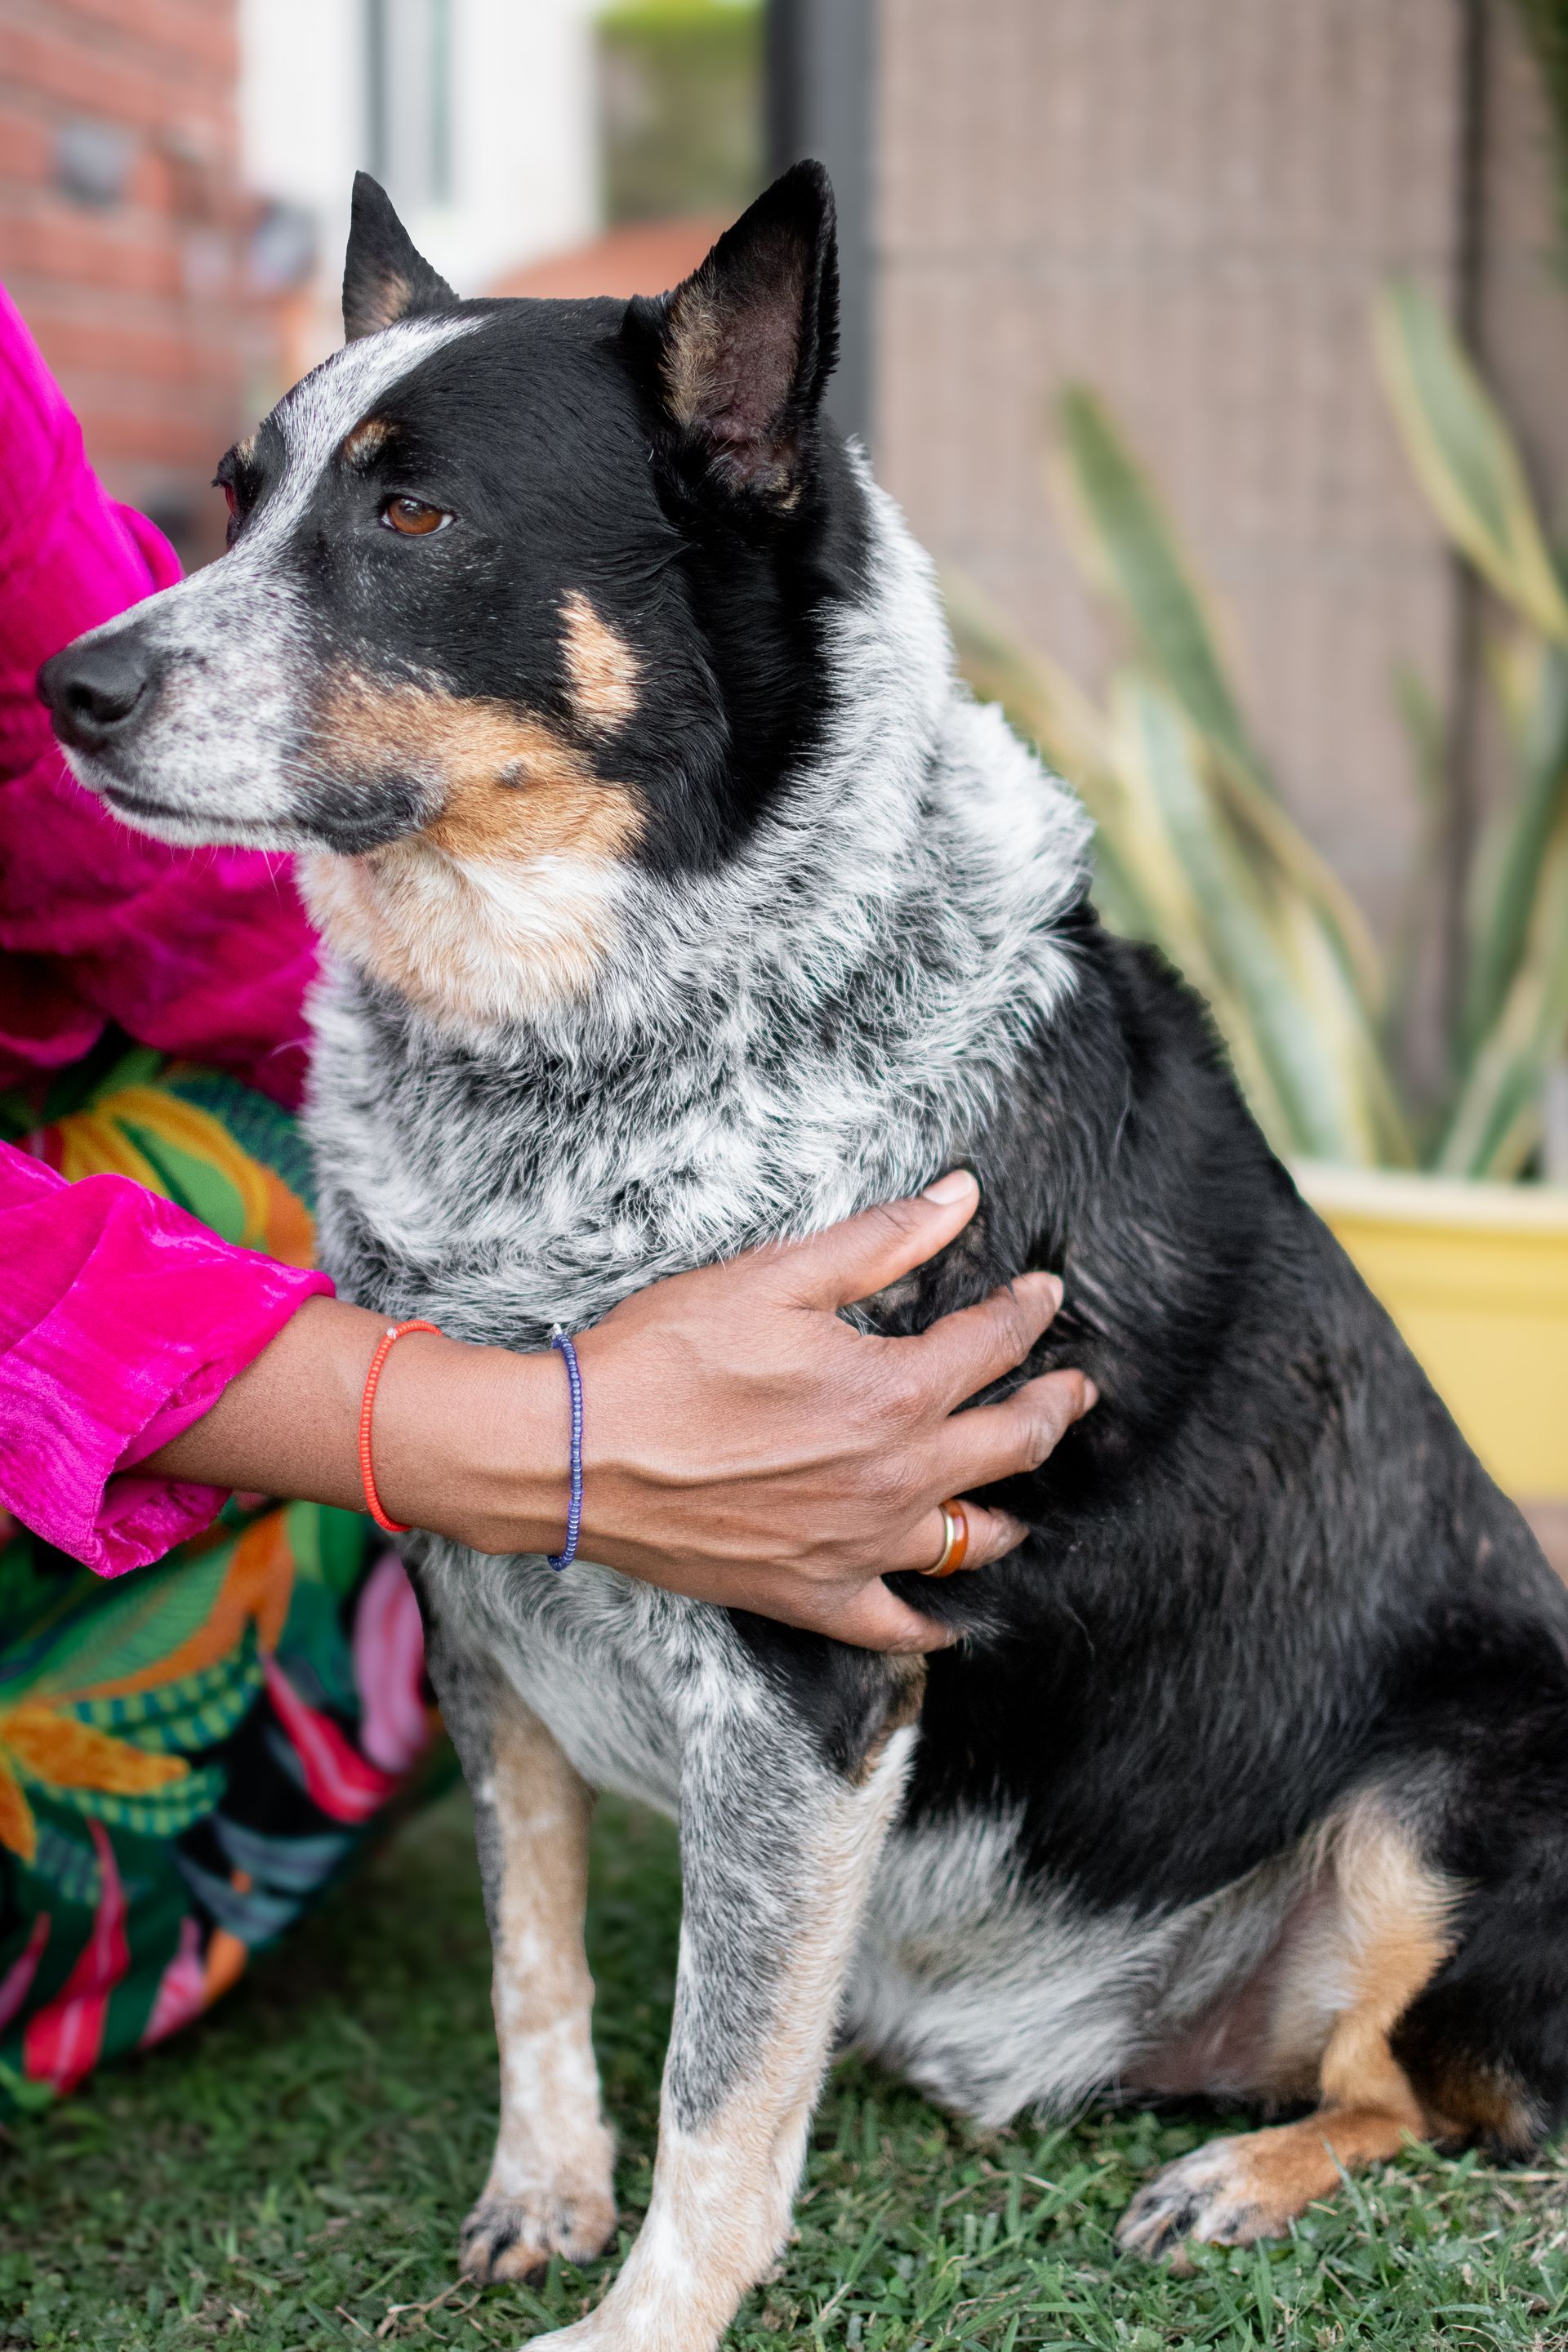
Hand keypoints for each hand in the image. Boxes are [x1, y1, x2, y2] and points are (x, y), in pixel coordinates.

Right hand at [552, 1171, 1093, 1649]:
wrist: (574, 1454)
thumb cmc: (664, 1357)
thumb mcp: (776, 1276)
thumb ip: (881, 1241)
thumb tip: (961, 1197)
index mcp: (893, 1391)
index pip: (993, 1345)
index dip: (1028, 1312)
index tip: (1043, 1295)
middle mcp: (896, 1477)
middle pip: (1013, 1444)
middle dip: (1056, 1408)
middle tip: (1076, 1390)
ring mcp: (860, 1546)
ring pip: (973, 1539)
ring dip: (1011, 1510)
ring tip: (1024, 1494)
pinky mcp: (814, 1594)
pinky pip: (900, 1626)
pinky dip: (935, 1622)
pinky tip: (952, 1616)